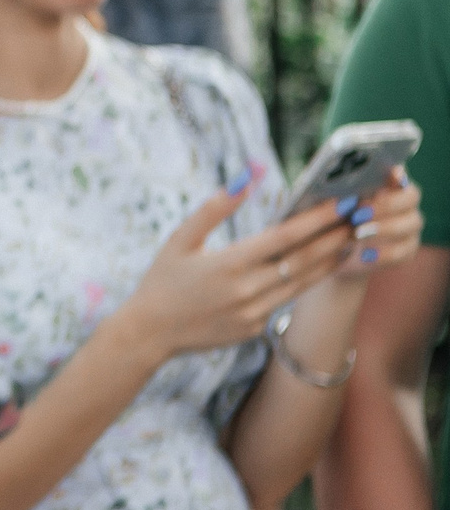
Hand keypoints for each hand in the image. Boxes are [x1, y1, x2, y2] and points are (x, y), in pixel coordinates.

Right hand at [113, 170, 355, 363]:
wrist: (150, 333)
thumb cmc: (162, 279)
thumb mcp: (179, 239)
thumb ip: (214, 208)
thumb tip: (245, 177)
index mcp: (228, 263)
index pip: (285, 237)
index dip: (317, 219)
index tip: (341, 202)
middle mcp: (247, 290)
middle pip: (304, 260)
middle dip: (335, 236)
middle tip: (358, 217)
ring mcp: (255, 312)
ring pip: (303, 282)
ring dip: (330, 259)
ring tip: (351, 239)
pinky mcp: (256, 327)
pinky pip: (287, 299)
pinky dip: (308, 280)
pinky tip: (321, 265)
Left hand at [334, 168, 424, 281]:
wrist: (332, 252)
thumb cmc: (328, 218)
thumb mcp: (327, 204)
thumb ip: (335, 192)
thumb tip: (331, 187)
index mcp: (388, 181)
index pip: (400, 172)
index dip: (398, 174)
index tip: (391, 174)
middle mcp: (405, 201)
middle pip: (411, 197)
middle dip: (386, 204)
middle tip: (358, 213)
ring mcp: (409, 225)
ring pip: (411, 223)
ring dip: (385, 228)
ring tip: (357, 234)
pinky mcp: (407, 249)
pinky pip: (403, 251)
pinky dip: (383, 253)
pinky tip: (364, 255)